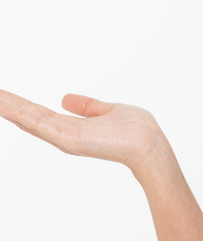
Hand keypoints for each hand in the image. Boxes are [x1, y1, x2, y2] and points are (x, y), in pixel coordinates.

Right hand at [0, 89, 168, 174]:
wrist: (150, 144)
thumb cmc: (137, 131)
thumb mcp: (107, 110)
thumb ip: (87, 106)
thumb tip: (65, 98)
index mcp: (71, 128)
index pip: (37, 114)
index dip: (18, 105)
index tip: (1, 96)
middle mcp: (63, 134)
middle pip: (27, 117)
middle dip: (7, 106)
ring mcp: (63, 137)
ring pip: (27, 118)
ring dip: (7, 107)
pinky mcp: (67, 138)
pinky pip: (38, 122)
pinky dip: (19, 112)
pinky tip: (3, 103)